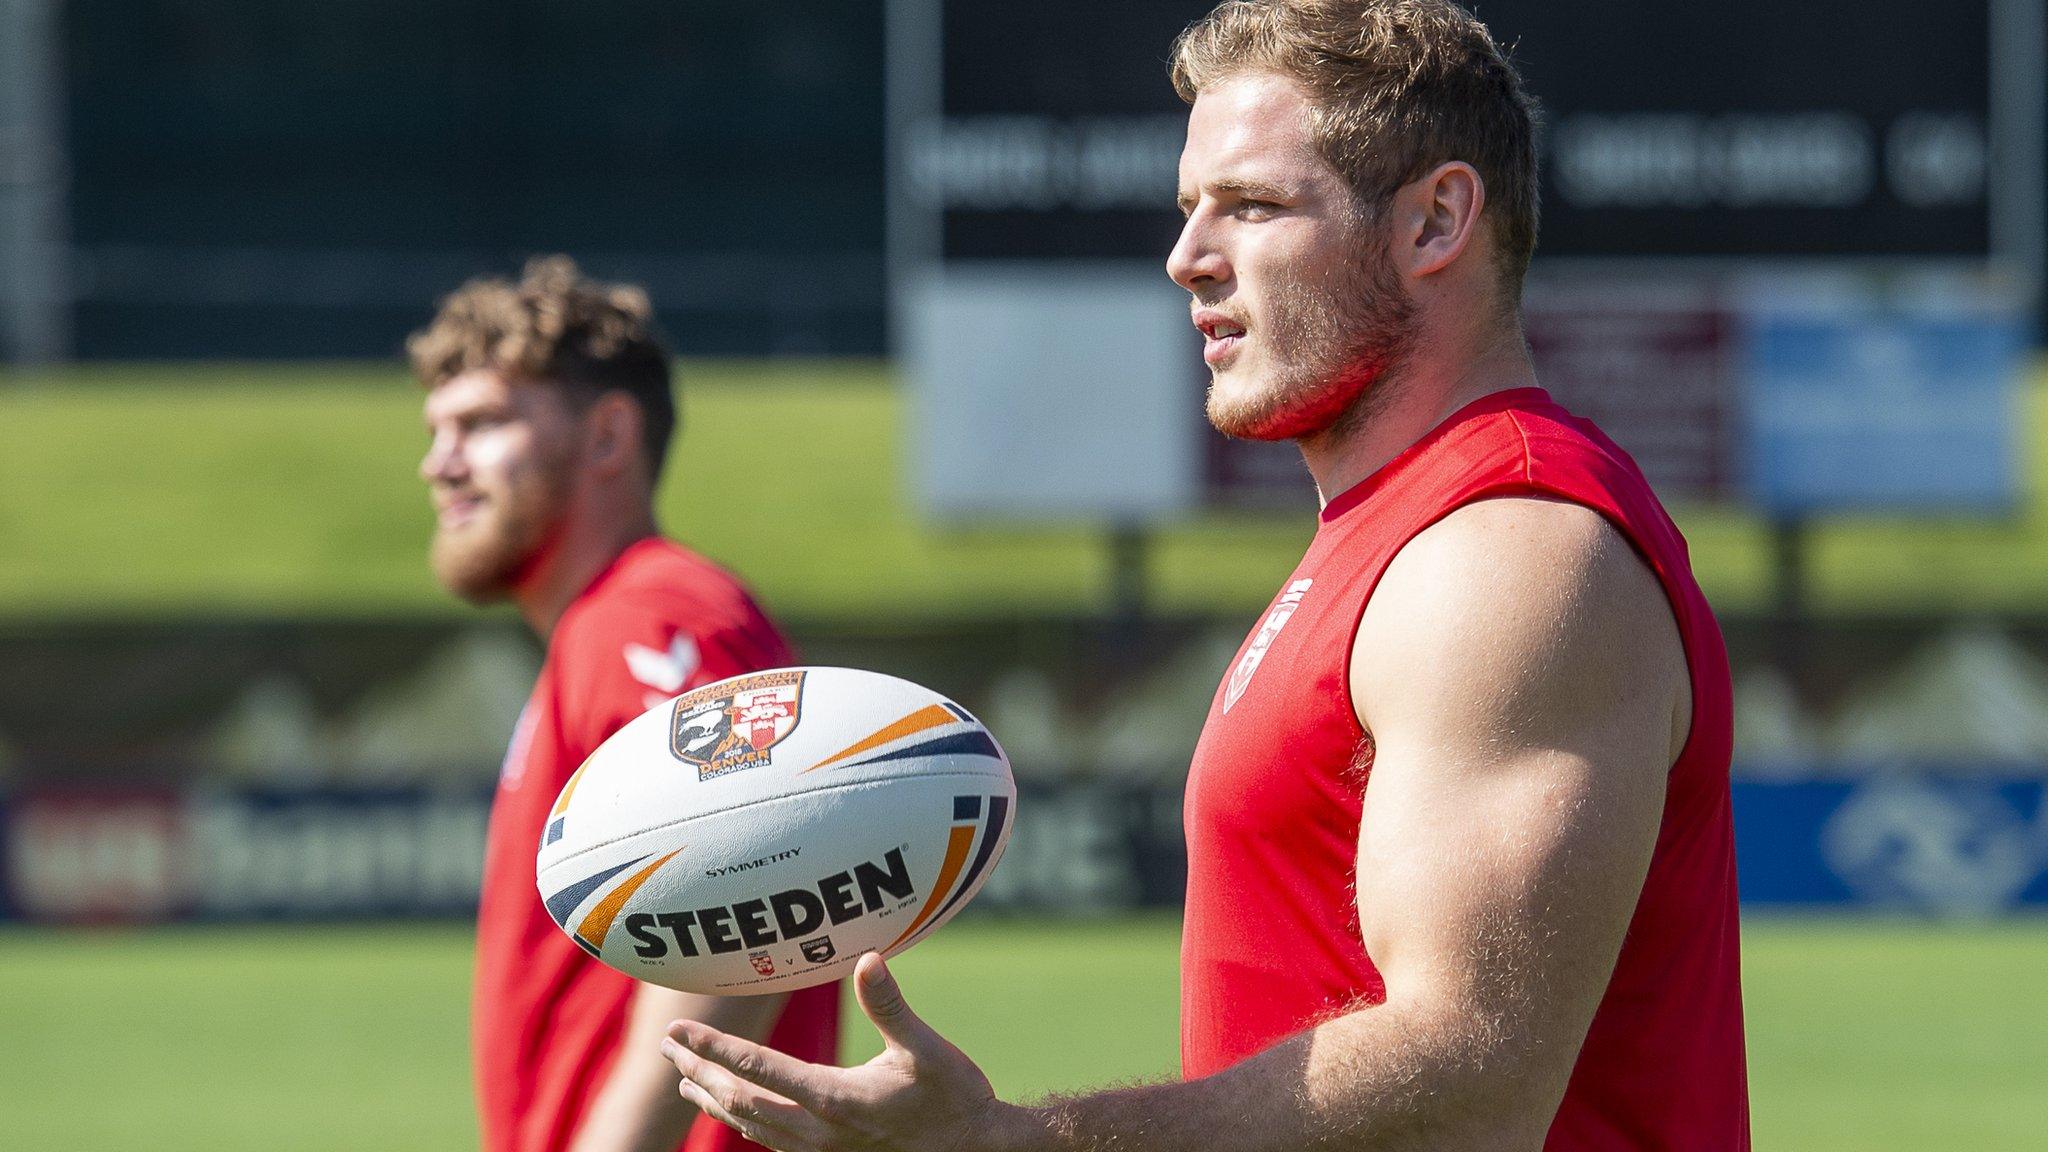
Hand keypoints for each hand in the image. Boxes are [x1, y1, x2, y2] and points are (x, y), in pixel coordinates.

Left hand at [661, 953, 1040, 1151]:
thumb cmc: (953, 1099)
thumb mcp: (927, 1049)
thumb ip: (890, 1006)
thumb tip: (868, 958)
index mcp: (834, 1099)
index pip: (758, 1069)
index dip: (714, 1048)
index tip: (679, 1031)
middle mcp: (817, 1132)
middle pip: (740, 1099)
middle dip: (700, 1071)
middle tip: (667, 1048)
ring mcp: (820, 1151)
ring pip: (750, 1125)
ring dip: (713, 1099)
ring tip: (686, 1080)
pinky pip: (770, 1141)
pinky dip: (742, 1121)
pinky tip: (734, 1110)